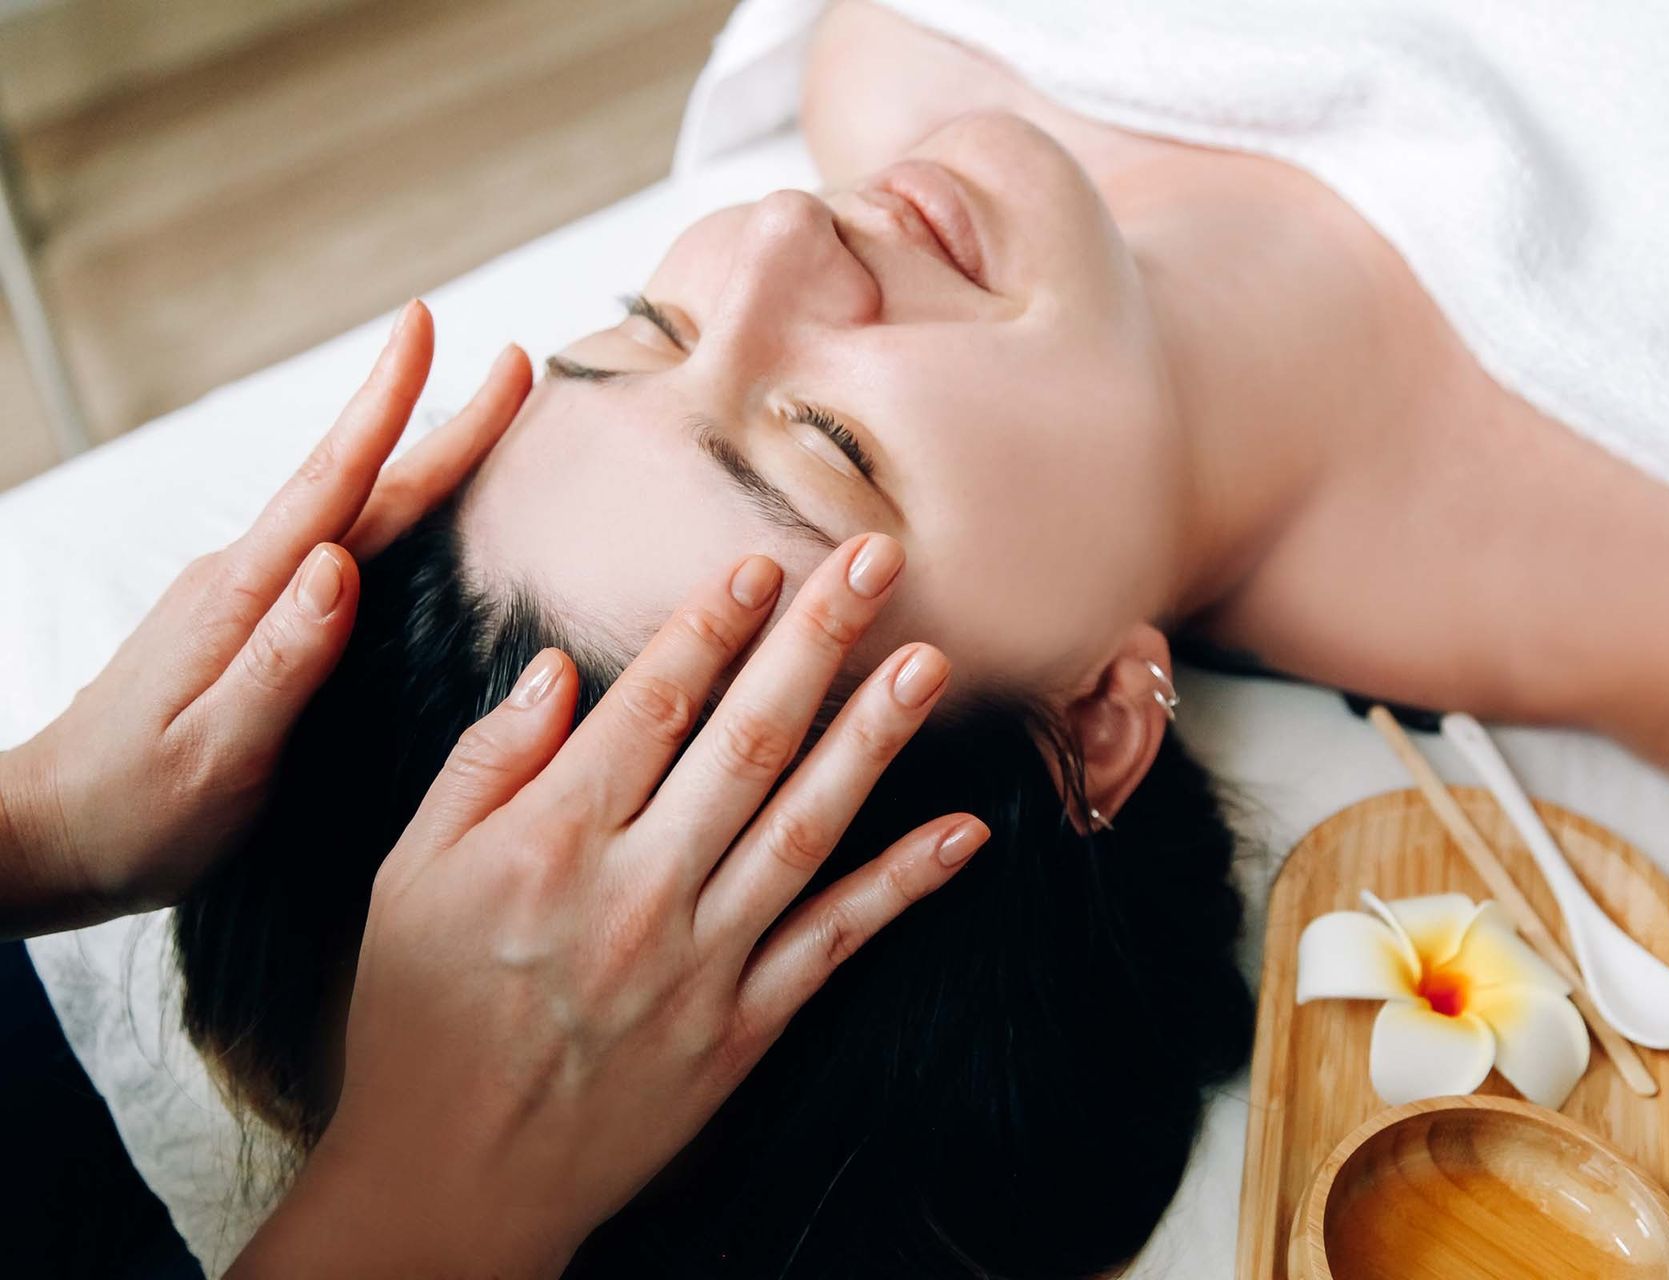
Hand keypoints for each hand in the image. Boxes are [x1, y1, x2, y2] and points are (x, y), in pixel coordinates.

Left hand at [0, 302, 531, 933]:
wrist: (48, 834)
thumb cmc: (135, 812)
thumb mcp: (217, 753)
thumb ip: (282, 661)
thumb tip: (337, 565)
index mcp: (244, 598)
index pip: (333, 484)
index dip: (386, 404)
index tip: (426, 326)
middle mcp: (244, 578)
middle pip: (358, 482)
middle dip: (435, 416)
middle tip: (508, 362)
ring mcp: (242, 596)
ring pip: (350, 508)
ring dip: (417, 454)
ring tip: (482, 420)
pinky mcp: (247, 622)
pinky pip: (337, 546)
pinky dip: (387, 507)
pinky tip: (412, 510)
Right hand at [232, 535, 982, 1278]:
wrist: (453, 1184)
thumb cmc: (418, 1024)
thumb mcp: (403, 881)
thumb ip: (482, 767)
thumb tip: (555, 671)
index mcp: (551, 843)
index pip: (650, 706)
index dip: (713, 625)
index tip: (763, 563)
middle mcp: (638, 891)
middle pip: (745, 743)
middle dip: (816, 642)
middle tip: (875, 560)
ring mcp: (700, 961)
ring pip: (804, 826)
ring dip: (873, 739)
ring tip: (928, 662)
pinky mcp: (742, 1027)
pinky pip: (835, 943)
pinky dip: (903, 885)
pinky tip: (964, 832)